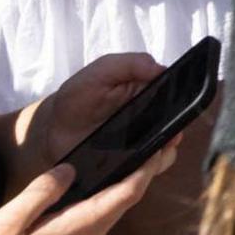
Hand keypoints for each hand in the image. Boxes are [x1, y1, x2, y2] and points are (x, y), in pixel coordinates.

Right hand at [0, 151, 173, 234]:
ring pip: (102, 220)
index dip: (147, 169)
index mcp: (78, 231)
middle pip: (119, 205)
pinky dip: (92, 213)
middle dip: (136, 176)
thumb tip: (70, 171)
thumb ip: (41, 193)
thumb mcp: (6, 224)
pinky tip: (77, 202)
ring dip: (111, 195)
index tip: (163, 147)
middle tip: (150, 148)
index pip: (126, 195)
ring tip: (113, 166)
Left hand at [15, 53, 171, 177]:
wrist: (52, 130)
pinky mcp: (129, 164)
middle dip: (176, 132)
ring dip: (164, 153)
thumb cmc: (77, 97)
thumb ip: (128, 64)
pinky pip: (147, 170)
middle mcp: (149, 119)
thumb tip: (160, 67)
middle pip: (176, 127)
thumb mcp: (99, 72)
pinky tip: (138, 167)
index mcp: (146, 92)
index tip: (180, 109)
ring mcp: (141, 143)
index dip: (181, 103)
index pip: (176, 97)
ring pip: (166, 151)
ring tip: (153, 153)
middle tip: (170, 136)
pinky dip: (147, 171)